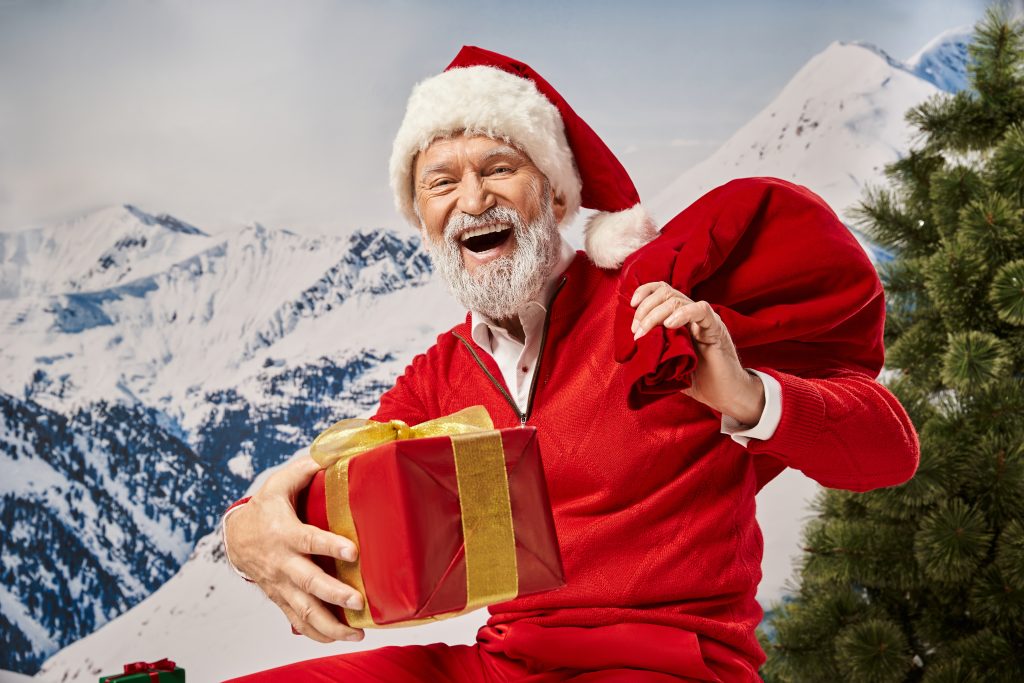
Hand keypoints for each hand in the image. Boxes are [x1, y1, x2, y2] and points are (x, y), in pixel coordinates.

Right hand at [224, 455, 365, 642]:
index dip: (330, 546)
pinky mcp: (282, 598)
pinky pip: (298, 621)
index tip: (353, 552)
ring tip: (356, 633)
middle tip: (359, 601)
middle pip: (308, 583)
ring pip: (304, 611)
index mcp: (284, 533)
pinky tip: (340, 639)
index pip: (309, 541)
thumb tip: (333, 453)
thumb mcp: (280, 483)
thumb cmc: (266, 508)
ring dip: (330, 625)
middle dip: (334, 594)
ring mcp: (281, 585)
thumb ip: (306, 469)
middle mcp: (283, 564)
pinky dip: (317, 634)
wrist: (236, 537)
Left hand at [630, 281, 764, 423]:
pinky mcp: (716, 328)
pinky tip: (669, 325)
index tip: (631, 307)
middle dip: (645, 309)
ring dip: (655, 314)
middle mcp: (692, 314)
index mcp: (680, 318)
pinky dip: (683, 313)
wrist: (724, 394)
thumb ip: (653, 353)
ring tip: (645, 333)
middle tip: (636, 331)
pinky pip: (701, 310)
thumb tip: (630, 353)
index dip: (645, 292)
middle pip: (666, 292)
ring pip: (677, 300)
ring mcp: (704, 320)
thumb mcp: (667, 364)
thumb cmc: (697, 380)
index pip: (662, 290)